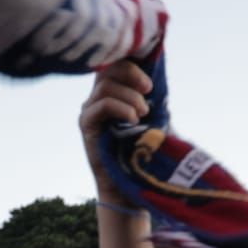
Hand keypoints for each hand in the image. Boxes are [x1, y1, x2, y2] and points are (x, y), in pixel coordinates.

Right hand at [79, 61, 151, 200]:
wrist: (127, 184)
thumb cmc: (143, 152)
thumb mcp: (154, 119)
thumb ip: (152, 98)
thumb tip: (161, 72)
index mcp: (113, 93)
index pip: (116, 65)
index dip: (132, 63)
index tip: (151, 79)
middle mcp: (97, 98)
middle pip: (109, 68)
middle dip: (132, 74)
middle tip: (148, 90)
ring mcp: (89, 110)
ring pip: (106, 86)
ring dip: (130, 96)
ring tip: (143, 113)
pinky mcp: (86, 124)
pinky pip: (102, 104)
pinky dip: (121, 108)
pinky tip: (134, 119)